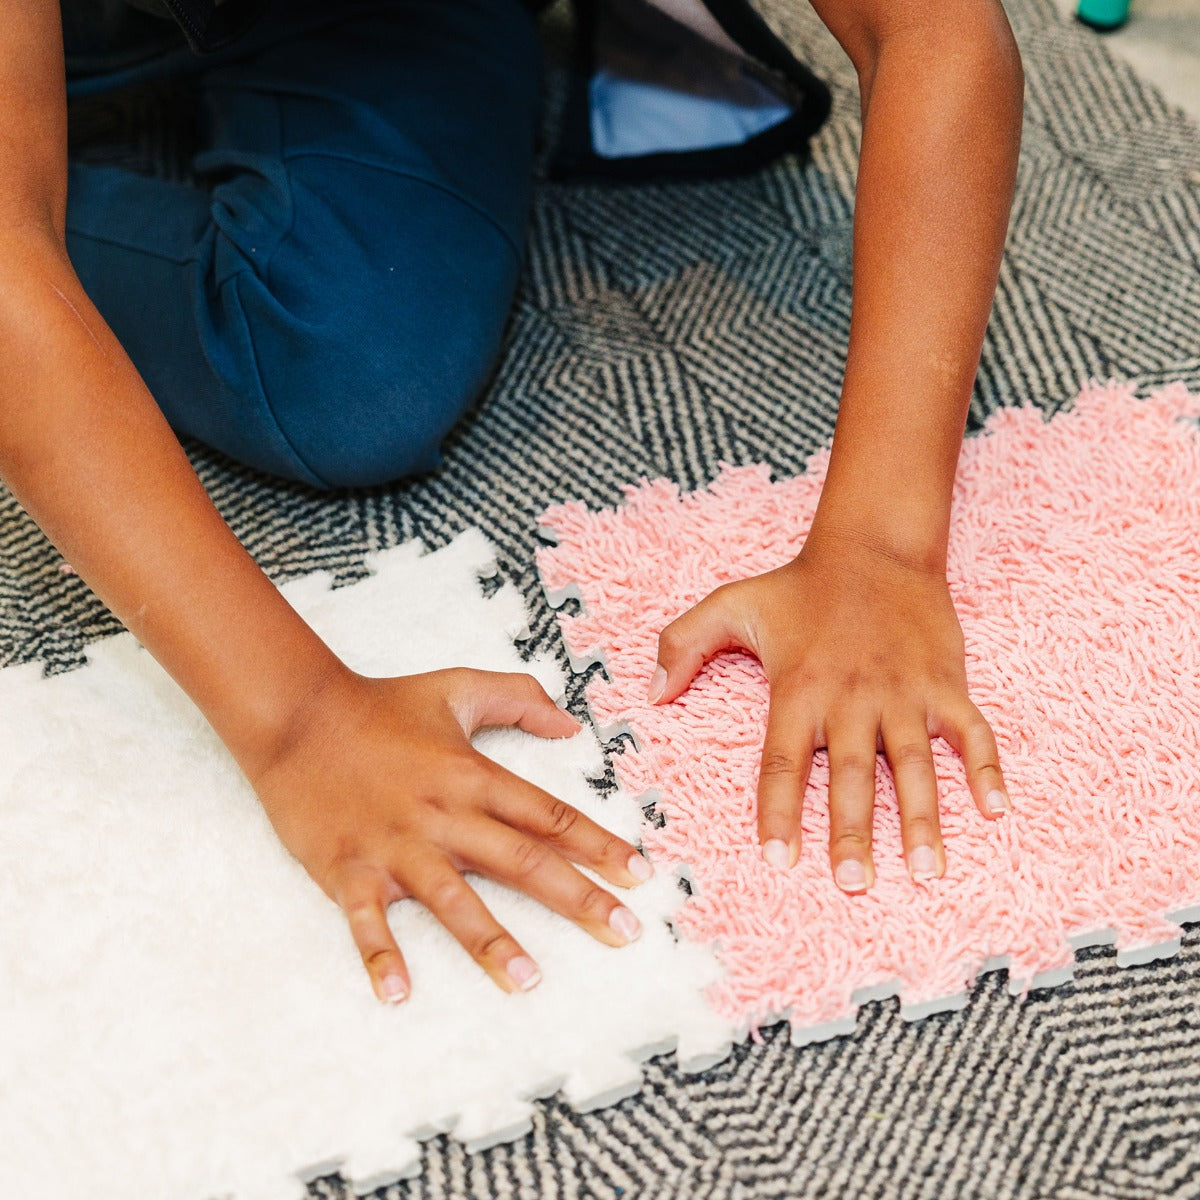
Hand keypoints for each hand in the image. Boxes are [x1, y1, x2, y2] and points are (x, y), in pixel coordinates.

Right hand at [249, 667, 652, 1002]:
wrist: (296, 714)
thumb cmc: (381, 704)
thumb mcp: (456, 687)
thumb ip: (518, 698)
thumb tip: (571, 721)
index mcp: (472, 775)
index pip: (549, 816)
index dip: (600, 844)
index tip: (641, 876)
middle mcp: (443, 814)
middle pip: (521, 861)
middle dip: (577, 898)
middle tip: (624, 933)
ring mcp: (396, 845)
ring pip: (453, 899)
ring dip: (491, 941)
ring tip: (529, 980)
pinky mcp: (348, 868)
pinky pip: (367, 921)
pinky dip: (381, 956)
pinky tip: (399, 995)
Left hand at [649, 531, 1008, 890]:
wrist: (875, 546)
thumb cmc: (800, 584)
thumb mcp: (730, 604)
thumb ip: (681, 644)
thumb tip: (652, 694)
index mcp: (799, 689)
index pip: (782, 763)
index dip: (778, 812)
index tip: (778, 860)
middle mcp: (852, 698)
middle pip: (851, 776)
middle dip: (852, 831)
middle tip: (853, 882)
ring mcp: (904, 692)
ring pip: (915, 765)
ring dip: (922, 819)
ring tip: (926, 871)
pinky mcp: (945, 683)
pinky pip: (973, 732)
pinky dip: (987, 769)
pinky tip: (996, 811)